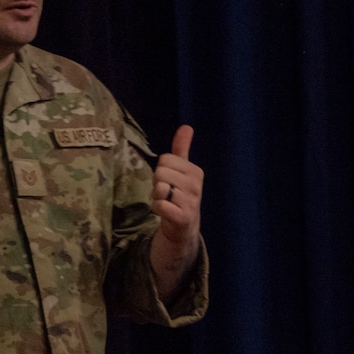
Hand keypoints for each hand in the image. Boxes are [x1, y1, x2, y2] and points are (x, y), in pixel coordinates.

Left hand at [149, 125, 203, 300]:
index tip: (169, 182)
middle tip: (166, 194)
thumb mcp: (182, 171)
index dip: (161, 171)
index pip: (165, 159)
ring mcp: (191, 202)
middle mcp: (196, 186)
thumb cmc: (179, 195)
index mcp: (195, 172)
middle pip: (160, 172)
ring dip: (157, 197)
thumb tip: (186, 126)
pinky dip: (157, 209)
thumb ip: (182, 149)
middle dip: (157, 183)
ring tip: (166, 203)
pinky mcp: (183, 217)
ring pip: (160, 188)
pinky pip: (160, 205)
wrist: (183, 227)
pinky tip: (165, 213)